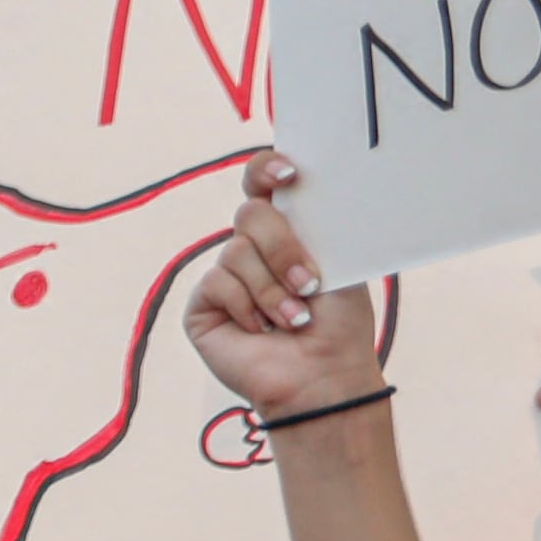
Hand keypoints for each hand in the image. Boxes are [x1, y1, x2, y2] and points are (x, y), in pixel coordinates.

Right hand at [180, 153, 385, 423]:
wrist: (321, 371)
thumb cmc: (337, 321)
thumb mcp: (337, 261)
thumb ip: (312, 225)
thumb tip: (295, 192)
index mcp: (286, 229)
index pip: (262, 184)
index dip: (266, 168)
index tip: (289, 175)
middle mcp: (252, 249)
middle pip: (251, 214)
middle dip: (285, 249)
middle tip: (311, 284)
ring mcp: (225, 276)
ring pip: (237, 252)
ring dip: (273, 290)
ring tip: (294, 320)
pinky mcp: (203, 305)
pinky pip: (219, 283)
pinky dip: (248, 307)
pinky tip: (261, 330)